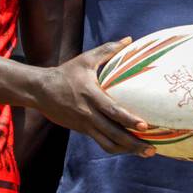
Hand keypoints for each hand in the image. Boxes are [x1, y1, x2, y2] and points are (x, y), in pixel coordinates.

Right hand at [37, 38, 154, 156]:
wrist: (40, 90)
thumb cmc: (66, 73)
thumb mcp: (86, 59)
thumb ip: (108, 50)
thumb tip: (129, 39)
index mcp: (91, 95)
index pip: (112, 111)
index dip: (129, 120)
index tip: (145, 126)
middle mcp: (89, 113)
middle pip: (114, 133)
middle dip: (133, 143)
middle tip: (152, 149)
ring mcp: (85, 124)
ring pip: (108, 143)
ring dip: (127, 150)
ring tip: (146, 152)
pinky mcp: (83, 130)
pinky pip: (102, 142)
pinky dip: (116, 147)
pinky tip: (129, 148)